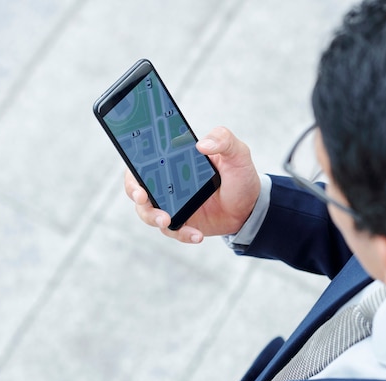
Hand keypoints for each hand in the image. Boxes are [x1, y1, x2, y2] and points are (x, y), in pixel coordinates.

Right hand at [124, 126, 260, 242]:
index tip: (136, 171)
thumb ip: (223, 139)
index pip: (145, 160)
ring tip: (167, 221)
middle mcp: (167, 182)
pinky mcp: (182, 222)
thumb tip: (202, 144)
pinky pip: (173, 231)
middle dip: (135, 193)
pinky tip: (196, 235)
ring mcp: (172, 204)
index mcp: (174, 161)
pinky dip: (182, 234)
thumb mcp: (237, 152)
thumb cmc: (239, 175)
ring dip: (153, 217)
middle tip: (143, 197)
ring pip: (148, 213)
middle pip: (138, 188)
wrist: (250, 205)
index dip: (134, 165)